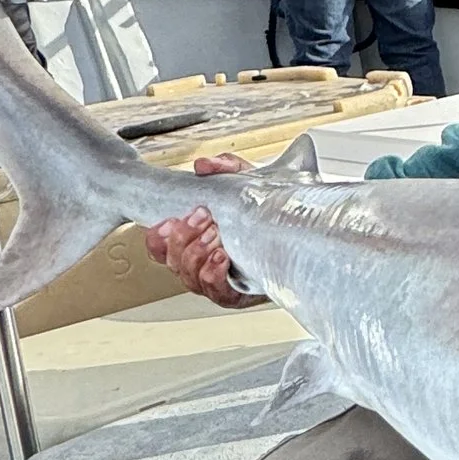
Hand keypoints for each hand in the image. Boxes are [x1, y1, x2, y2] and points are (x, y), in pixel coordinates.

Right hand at [142, 151, 263, 306]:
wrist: (301, 233)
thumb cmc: (264, 210)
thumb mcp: (245, 182)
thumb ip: (224, 168)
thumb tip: (204, 165)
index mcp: (194, 239)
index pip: (160, 246)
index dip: (158, 237)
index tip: (169, 221)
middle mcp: (200, 263)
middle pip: (173, 261)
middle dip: (183, 238)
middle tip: (203, 218)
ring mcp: (217, 281)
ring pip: (190, 278)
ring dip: (198, 254)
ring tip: (215, 235)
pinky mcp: (236, 294)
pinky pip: (215, 292)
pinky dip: (213, 274)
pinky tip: (222, 258)